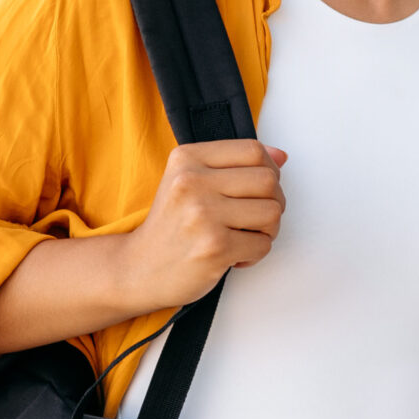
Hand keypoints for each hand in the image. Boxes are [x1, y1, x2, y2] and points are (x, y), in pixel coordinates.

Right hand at [117, 139, 286, 310]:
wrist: (139, 268)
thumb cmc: (170, 226)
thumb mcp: (190, 181)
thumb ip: (233, 165)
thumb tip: (280, 156)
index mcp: (186, 159)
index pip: (252, 150)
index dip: (269, 170)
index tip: (260, 189)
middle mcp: (192, 182)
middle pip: (268, 181)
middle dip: (273, 202)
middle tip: (255, 217)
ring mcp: (203, 215)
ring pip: (271, 213)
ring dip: (267, 230)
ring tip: (244, 236)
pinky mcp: (214, 247)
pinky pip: (263, 244)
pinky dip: (255, 254)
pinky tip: (234, 255)